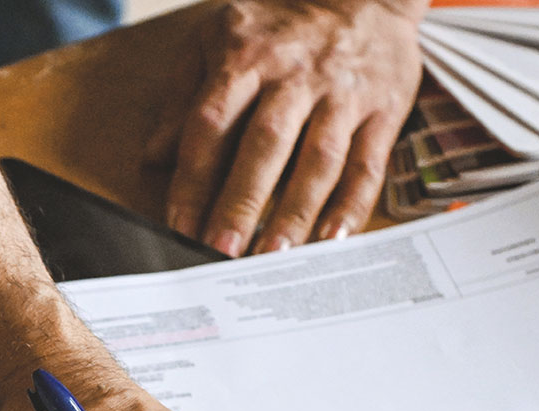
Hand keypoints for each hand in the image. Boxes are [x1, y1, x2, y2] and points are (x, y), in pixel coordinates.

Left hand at [148, 0, 424, 255]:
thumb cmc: (279, 24)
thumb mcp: (216, 38)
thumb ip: (181, 96)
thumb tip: (154, 158)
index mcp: (246, 57)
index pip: (211, 124)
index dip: (193, 179)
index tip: (178, 226)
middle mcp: (295, 76)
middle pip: (265, 145)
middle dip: (241, 203)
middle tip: (220, 252)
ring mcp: (343, 93)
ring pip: (319, 159)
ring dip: (295, 212)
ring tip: (272, 258)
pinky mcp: (384, 108)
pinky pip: (369, 163)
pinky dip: (353, 205)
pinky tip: (334, 240)